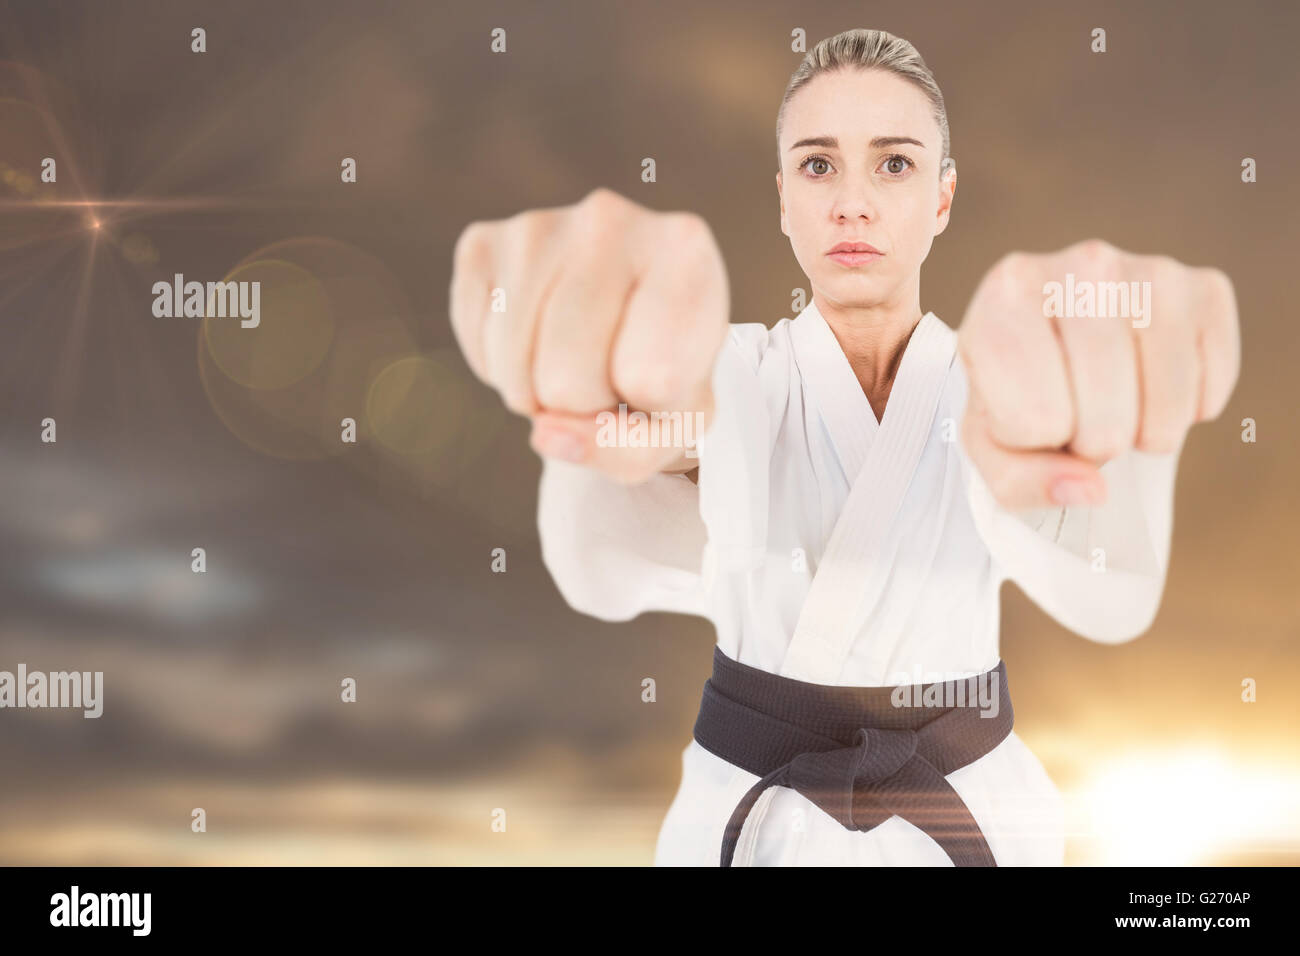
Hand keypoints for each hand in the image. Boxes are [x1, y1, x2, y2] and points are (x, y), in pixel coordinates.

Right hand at [449, 188, 729, 482]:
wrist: (627, 314)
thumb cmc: (664, 369)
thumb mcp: (675, 423)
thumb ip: (625, 448)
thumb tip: (546, 432)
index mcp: (686, 250)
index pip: (651, 378)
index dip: (649, 406)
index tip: (662, 377)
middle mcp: (611, 219)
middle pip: (569, 380)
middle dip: (584, 404)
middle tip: (608, 373)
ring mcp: (539, 226)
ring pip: (518, 372)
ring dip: (539, 392)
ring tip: (574, 358)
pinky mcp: (481, 243)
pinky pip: (479, 349)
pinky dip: (501, 368)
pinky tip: (536, 339)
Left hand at [957, 239, 1239, 509]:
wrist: (1056, 336)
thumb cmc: (1013, 392)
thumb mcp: (991, 444)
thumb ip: (1023, 480)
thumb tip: (1091, 489)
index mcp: (1005, 297)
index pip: (1036, 423)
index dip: (1032, 440)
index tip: (1025, 408)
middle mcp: (1080, 266)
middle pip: (1106, 424)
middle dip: (1091, 443)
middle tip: (1075, 411)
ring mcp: (1151, 271)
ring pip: (1165, 413)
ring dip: (1142, 431)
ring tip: (1114, 400)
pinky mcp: (1206, 288)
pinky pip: (1211, 390)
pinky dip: (1187, 409)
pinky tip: (1151, 380)